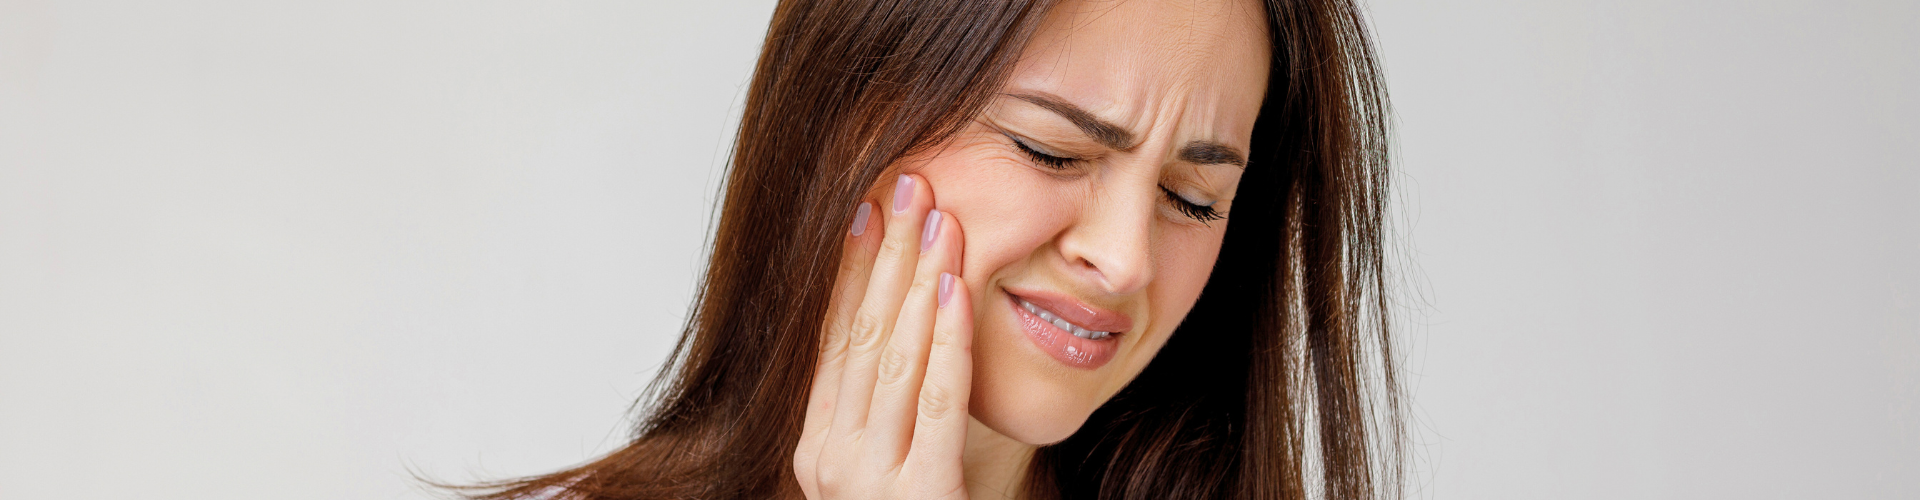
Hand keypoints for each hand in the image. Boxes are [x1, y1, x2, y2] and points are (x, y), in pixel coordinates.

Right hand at [793, 174, 973, 498]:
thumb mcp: (887, 464)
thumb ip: (884, 407)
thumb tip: (894, 320)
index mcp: (815, 447)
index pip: (833, 340)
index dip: (849, 268)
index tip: (867, 206)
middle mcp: (828, 459)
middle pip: (860, 336)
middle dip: (885, 254)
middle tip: (907, 184)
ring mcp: (868, 479)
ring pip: (895, 359)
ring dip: (918, 280)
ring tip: (938, 217)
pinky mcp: (918, 494)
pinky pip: (938, 402)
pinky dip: (948, 341)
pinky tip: (958, 292)